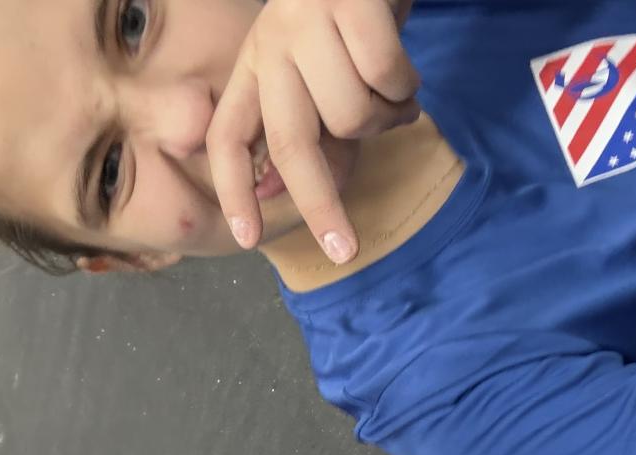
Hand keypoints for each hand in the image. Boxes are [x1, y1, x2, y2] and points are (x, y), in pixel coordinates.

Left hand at [207, 0, 419, 261]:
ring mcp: (307, 21)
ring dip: (386, 117)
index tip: (246, 238)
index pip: (228, 136)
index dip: (233, 189)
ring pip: (351, 115)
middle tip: (345, 249)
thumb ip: (319, 134)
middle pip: (289, 143)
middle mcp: (272, 45)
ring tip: (393, 93)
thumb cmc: (358, 27)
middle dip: (319, 204)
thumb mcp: (329, 81)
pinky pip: (386, 78)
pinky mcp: (351, 3)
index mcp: (257, 67)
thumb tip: (296, 190)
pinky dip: (407, 87)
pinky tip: (406, 74)